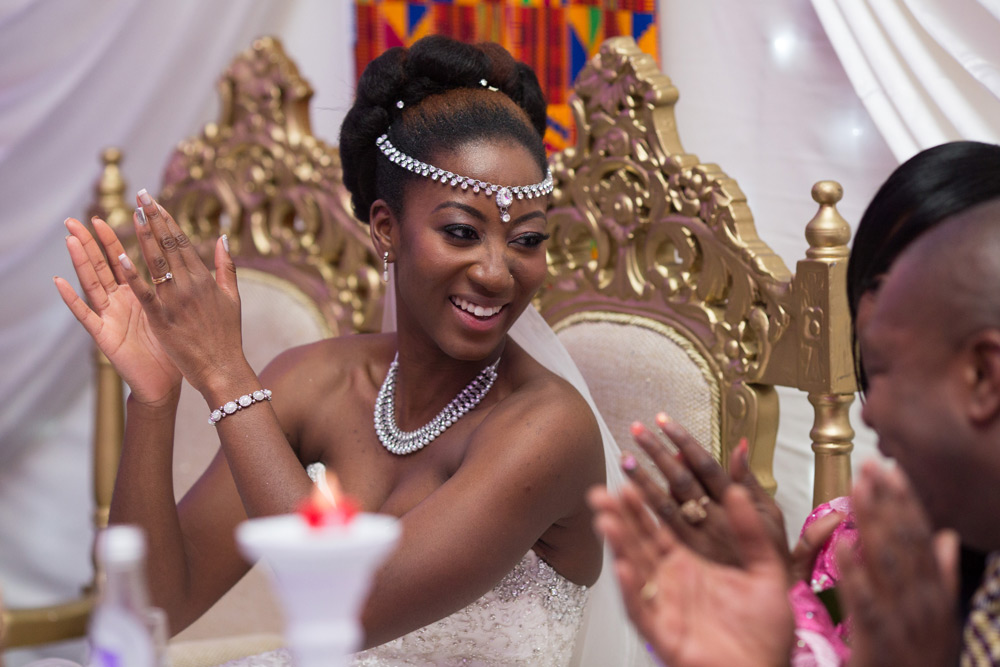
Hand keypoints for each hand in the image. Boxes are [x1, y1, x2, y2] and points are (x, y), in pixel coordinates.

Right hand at [55, 217, 180, 406]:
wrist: (166, 382)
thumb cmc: (173, 346)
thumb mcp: (179, 310)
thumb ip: (181, 283)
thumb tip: (190, 260)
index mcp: (138, 294)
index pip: (127, 259)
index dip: (122, 237)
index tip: (120, 212)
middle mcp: (120, 302)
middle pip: (104, 266)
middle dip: (93, 242)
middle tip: (79, 219)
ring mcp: (110, 317)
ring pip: (92, 284)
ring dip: (80, 262)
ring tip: (70, 239)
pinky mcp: (104, 336)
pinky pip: (85, 315)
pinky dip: (72, 299)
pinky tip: (60, 281)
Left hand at [116, 191, 249, 397]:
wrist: (222, 368)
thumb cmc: (226, 335)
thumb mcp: (232, 298)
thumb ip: (226, 266)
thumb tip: (222, 238)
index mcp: (205, 279)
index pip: (182, 242)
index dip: (167, 220)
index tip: (154, 202)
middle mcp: (190, 285)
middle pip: (168, 245)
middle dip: (153, 219)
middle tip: (140, 196)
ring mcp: (175, 300)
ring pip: (156, 262)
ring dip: (143, 236)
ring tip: (131, 214)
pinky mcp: (162, 318)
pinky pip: (144, 292)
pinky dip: (132, 274)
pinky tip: (120, 256)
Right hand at [591, 484, 794, 666]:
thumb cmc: (765, 634)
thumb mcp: (766, 571)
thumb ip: (751, 532)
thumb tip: (739, 491)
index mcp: (690, 566)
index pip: (658, 531)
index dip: (642, 509)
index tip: (628, 483)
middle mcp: (671, 584)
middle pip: (638, 545)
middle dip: (619, 519)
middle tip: (602, 493)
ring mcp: (664, 608)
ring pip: (634, 571)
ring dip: (618, 546)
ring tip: (605, 520)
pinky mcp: (664, 635)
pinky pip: (642, 611)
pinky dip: (631, 590)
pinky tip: (622, 568)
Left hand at [624, 414, 788, 569]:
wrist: (759, 620)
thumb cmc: (767, 565)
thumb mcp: (771, 522)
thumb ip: (751, 483)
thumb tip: (740, 446)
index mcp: (735, 508)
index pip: (706, 466)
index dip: (684, 442)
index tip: (664, 421)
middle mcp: (714, 524)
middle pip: (681, 482)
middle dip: (658, 454)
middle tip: (637, 430)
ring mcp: (696, 545)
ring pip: (664, 507)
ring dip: (641, 482)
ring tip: (623, 458)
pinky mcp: (682, 566)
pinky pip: (659, 538)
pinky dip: (642, 518)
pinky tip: (622, 502)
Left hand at [839, 462, 959, 666]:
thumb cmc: (919, 660)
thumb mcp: (938, 618)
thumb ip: (942, 576)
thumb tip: (948, 537)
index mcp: (933, 594)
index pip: (920, 538)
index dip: (905, 502)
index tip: (890, 469)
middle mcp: (922, 602)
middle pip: (905, 543)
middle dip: (888, 501)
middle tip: (870, 465)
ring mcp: (902, 621)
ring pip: (887, 564)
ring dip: (873, 523)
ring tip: (857, 489)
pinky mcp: (879, 642)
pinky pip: (865, 603)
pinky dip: (856, 573)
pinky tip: (844, 545)